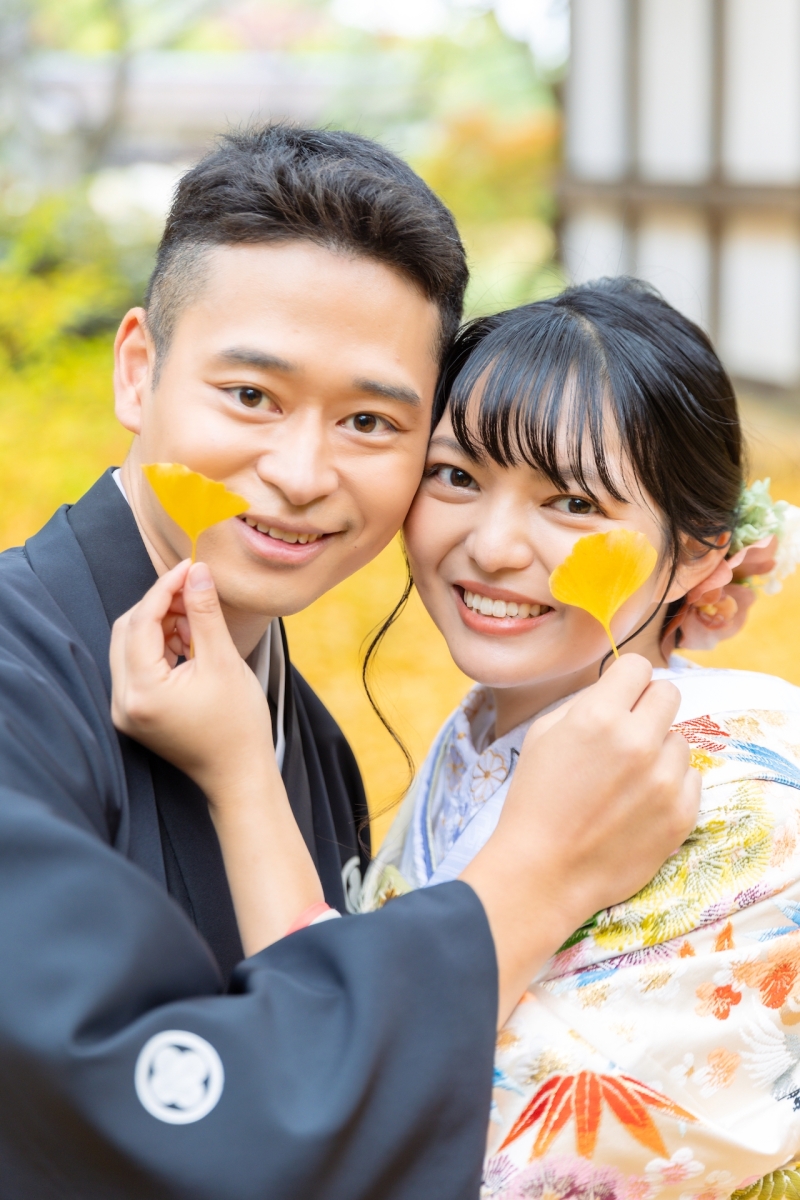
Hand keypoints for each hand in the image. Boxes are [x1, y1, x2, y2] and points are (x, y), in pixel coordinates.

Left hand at [110, 559, 273, 799]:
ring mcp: (125, 709)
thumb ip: (206, 613)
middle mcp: (122, 701)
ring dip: (159, 624)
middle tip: (193, 590)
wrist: (238, 775)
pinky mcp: (134, 712)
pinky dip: (159, 646)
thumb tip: (197, 572)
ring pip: (130, 646)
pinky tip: (188, 642)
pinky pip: (137, 665)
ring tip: (197, 621)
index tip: (189, 567)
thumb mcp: (224, 662)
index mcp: (142, 690)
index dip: (164, 588)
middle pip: (127, 631)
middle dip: (159, 605)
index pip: (141, 622)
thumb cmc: (237, 726)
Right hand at [461, 654, 699, 1024]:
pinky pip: (691, 778)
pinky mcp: (682, 813)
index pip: (638, 666)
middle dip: (648, 707)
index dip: (626, 681)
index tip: (620, 696)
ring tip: (628, 779)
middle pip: (669, 694)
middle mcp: (638, 741)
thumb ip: (585, 703)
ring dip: (659, 750)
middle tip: (628, 733)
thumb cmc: (536, 800)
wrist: (545, 872)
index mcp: (598, 716)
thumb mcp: (543, 734)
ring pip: (680, 739)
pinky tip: (640, 803)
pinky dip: (670, 785)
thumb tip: (619, 690)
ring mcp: (665, 779)